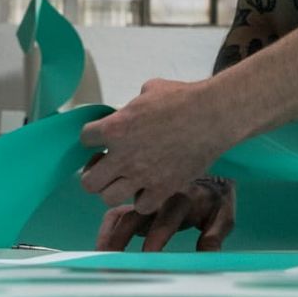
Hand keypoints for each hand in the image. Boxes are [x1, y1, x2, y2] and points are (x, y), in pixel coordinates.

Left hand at [79, 78, 237, 214]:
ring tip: (127, 180)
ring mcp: (141, 176)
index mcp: (115, 128)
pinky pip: (141, 206)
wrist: (212, 115)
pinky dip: (144, 199)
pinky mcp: (163, 188)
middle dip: (96, 174)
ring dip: (115, 190)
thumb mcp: (149, 90)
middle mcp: (122, 156)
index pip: (85, 139)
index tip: (103, 139)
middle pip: (88, 181)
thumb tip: (133, 109)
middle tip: (109, 167)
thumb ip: (133, 105)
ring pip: (108, 198)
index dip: (93, 138)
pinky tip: (150, 187)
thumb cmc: (183, 98)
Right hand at [96, 178, 235, 251]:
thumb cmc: (214, 198)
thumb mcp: (223, 214)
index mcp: (182, 198)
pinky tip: (102, 246)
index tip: (148, 257)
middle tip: (114, 263)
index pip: (166, 218)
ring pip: (121, 215)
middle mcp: (158, 195)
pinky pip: (115, 213)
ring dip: (110, 236)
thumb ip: (214, 235)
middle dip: (123, 240)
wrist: (206, 168)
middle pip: (135, 216)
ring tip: (102, 258)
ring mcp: (144, 197)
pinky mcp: (135, 201)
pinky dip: (107, 228)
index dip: (156, 238)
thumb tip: (206, 256)